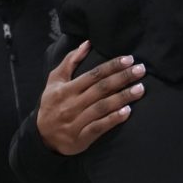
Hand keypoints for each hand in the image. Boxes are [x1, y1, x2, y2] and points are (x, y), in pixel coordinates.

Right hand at [36, 40, 145, 154]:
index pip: (93, 75)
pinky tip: (127, 112)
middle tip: (141, 70)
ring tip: (140, 89)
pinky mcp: (81, 138)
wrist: (42, 137)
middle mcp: (71, 104)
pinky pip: (99, 127)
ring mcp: (76, 122)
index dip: (112, 66)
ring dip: (122, 97)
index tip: (129, 59)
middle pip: (100, 89)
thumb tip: (87, 43)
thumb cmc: (52, 104)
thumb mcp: (55, 81)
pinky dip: (113, 119)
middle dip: (122, 78)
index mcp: (66, 89)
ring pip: (102, 107)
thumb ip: (70, 61)